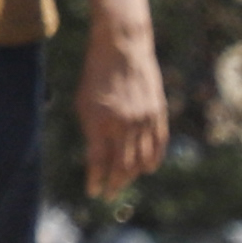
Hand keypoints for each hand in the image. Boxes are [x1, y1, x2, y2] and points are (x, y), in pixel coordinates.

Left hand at [76, 13, 170, 194]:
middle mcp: (124, 125)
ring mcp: (144, 120)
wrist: (123, 48)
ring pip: (141, 160)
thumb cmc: (95, 75)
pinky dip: (152, 161)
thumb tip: (96, 159)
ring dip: (132, 176)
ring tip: (123, 183)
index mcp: (100, 122)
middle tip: (109, 194)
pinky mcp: (158, 114)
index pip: (99, 163)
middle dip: (115, 184)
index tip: (93, 192)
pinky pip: (158, 145)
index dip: (96, 181)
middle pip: (122, 167)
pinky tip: (145, 170)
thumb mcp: (83, 104)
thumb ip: (90, 133)